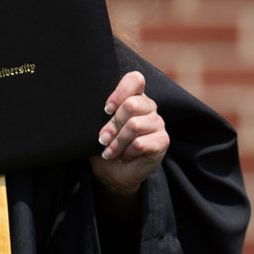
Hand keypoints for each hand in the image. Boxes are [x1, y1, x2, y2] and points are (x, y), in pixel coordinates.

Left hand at [89, 71, 168, 196]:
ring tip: (109, 151)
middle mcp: (149, 106)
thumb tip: (90, 106)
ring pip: (134, 125)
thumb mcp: (98, 125)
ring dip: (117, 142)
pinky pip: (141, 143)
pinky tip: (123, 157)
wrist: (112, 173)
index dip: (119, 93)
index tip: (105, 110)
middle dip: (112, 125)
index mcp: (134, 96)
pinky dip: (126, 153)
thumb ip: (100, 112)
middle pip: (131, 105)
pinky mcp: (163, 141)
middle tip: (102, 139)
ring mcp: (158, 123)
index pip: (135, 79)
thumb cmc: (105, 144)